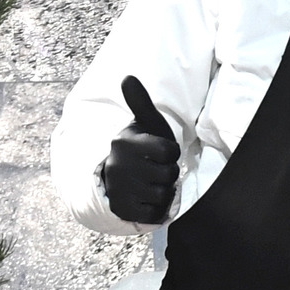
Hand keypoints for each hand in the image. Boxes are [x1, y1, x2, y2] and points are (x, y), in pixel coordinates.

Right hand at [100, 75, 179, 224]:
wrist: (118, 178)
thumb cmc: (141, 147)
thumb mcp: (144, 124)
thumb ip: (140, 102)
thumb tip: (127, 76)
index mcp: (124, 142)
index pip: (168, 151)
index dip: (171, 153)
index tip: (161, 152)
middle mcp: (118, 166)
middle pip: (168, 175)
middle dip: (168, 173)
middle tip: (156, 169)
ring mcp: (118, 189)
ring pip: (162, 195)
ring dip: (164, 191)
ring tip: (152, 183)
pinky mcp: (122, 210)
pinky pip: (154, 213)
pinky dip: (156, 208)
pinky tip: (147, 198)